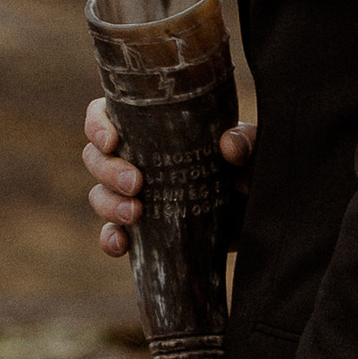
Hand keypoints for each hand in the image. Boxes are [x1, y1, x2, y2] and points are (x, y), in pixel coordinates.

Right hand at [84, 95, 252, 261]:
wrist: (261, 220)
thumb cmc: (251, 171)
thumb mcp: (254, 152)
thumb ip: (247, 142)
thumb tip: (228, 144)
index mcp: (153, 127)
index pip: (107, 114)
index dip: (98, 124)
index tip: (112, 140)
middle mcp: (137, 159)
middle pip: (96, 157)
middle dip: (107, 170)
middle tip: (135, 183)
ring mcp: (136, 197)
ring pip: (99, 194)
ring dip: (108, 204)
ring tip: (134, 214)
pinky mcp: (142, 232)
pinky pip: (112, 234)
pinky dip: (110, 239)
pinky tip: (121, 244)